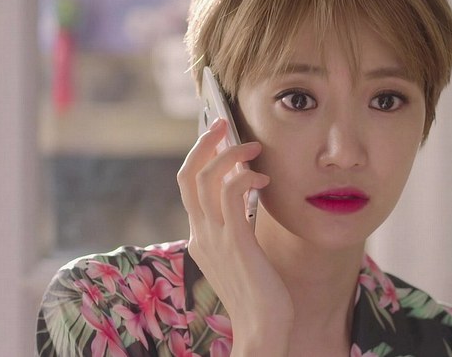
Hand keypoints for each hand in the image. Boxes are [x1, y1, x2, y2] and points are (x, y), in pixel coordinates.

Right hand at [177, 118, 293, 354]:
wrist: (262, 327)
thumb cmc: (260, 291)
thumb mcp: (241, 253)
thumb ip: (236, 225)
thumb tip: (246, 192)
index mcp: (200, 236)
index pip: (188, 186)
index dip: (200, 156)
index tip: (218, 137)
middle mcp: (200, 234)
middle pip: (188, 175)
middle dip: (204, 143)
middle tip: (223, 123)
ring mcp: (214, 238)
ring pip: (206, 179)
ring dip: (230, 154)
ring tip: (253, 146)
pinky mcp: (234, 241)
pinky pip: (232, 194)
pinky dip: (245, 177)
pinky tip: (263, 178)